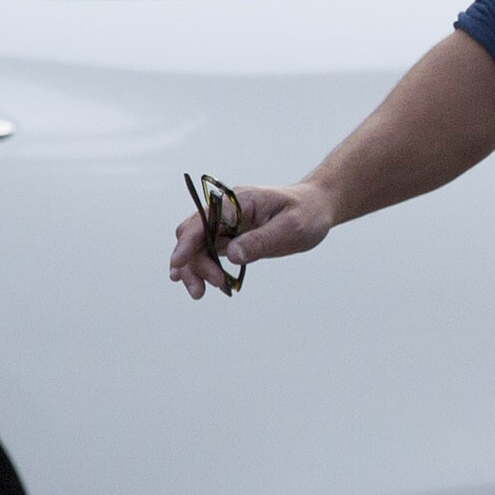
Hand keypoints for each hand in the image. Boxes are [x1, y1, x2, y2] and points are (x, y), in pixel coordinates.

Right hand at [167, 181, 332, 297]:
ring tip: (199, 293)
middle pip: (193, 235)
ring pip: (196, 246)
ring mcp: (226, 223)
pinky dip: (203, 267)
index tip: (178, 263)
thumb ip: (262, 239)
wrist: (316, 208)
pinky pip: (209, 251)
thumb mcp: (292, 226)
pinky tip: (201, 283)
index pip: (204, 220)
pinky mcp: (230, 235)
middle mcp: (226, 210)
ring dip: (194, 269)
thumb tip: (233, 255)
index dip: (188, 242)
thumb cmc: (307, 213)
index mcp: (238, 202)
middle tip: (202, 290)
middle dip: (191, 263)